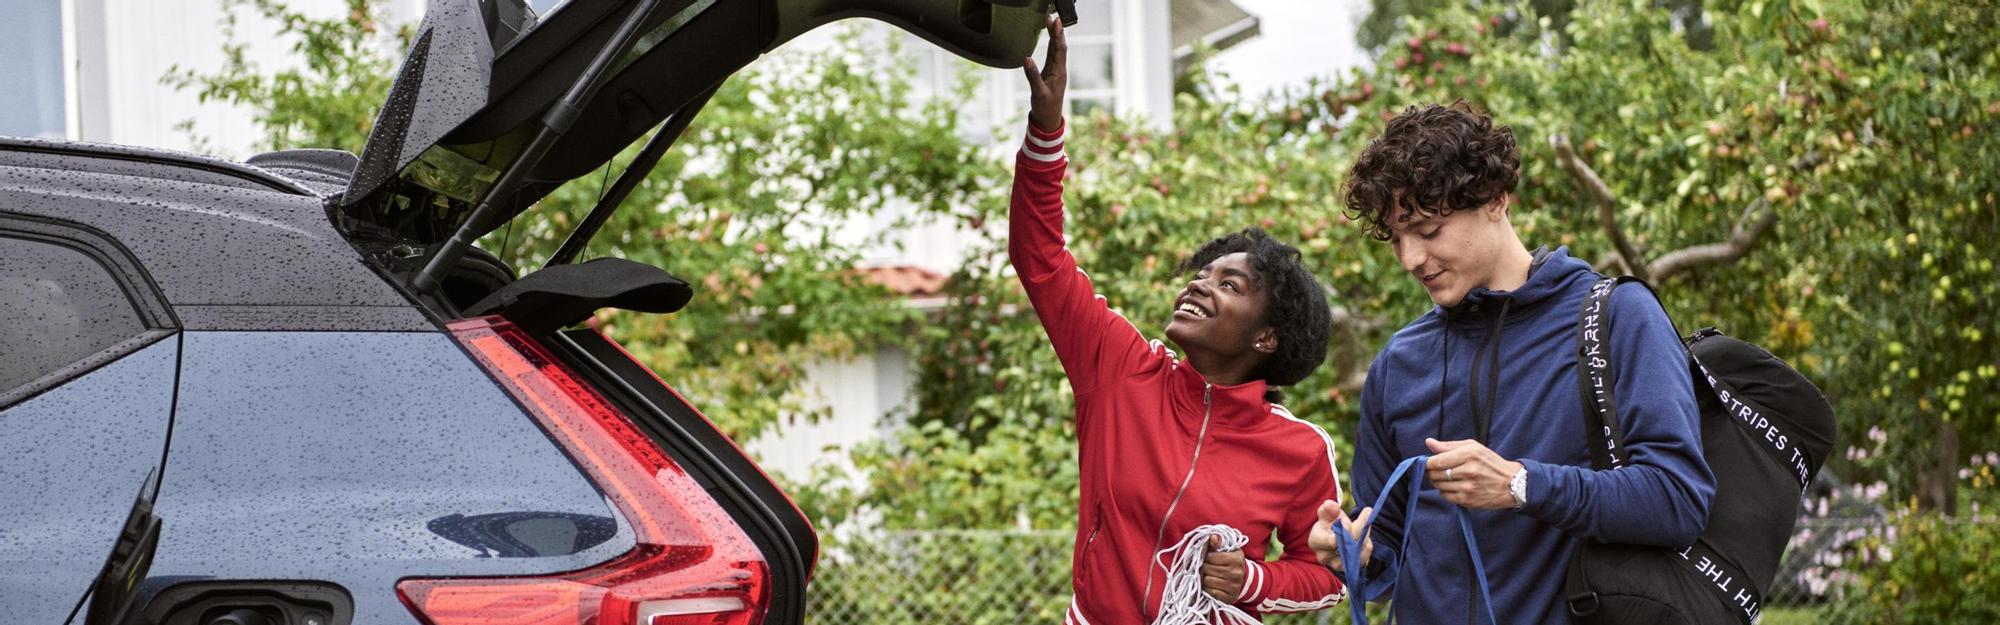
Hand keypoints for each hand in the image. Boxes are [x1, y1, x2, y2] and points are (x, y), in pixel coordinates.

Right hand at [1021, 16, 1066, 132]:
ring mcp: (1055, 71)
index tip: (1054, 21)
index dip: (1057, 35)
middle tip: (1052, 16)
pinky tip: (1049, 38)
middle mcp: (1059, 69)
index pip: (1059, 49)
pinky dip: (1051, 44)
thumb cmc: (1045, 108)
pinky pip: (1052, 55)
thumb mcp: (1038, 93)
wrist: (1048, 120)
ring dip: (1054, 36)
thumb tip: (1026, 59)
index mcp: (1059, 73)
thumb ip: (1033, 76)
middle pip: (1059, 46)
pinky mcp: (1050, 73)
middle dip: (1056, 31)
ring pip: (1056, 50)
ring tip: (1052, 21)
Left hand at [1200, 535, 1246, 601]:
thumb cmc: (1232, 562)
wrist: (1244, 579)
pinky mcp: (1229, 598)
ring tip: (1211, 575)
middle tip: (1209, 567)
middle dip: (1205, 567)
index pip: (1210, 557)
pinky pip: (1210, 592)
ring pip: (1207, 581)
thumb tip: (1213, 538)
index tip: (1210, 558)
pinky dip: (1208, 588)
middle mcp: (1236, 573)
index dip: (1207, 557)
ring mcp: (1233, 587)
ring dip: (1206, 578)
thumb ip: (1219, 542)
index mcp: (1236, 559)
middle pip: (1207, 569)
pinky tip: (1213, 584)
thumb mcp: (1228, 549)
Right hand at [1308, 500, 1373, 571]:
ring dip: (1364, 539)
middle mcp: (1323, 557)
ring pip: (1355, 554)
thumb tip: (1331, 505)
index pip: (1332, 541)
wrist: (1337, 536)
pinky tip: (1366, 539)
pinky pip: (1362, 560)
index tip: (1347, 519)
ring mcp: (1336, 565)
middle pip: (1346, 546)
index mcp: (1315, 541)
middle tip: (1366, 514)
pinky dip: (1367, 548)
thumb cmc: (1330, 524)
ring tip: (1366, 526)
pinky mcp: (1348, 569)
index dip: (1344, 529)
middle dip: (1357, 530)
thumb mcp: (1328, 514)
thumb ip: (1328, 509)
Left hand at [1425, 438, 1524, 509]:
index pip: (1436, 461)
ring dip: (1438, 482)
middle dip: (1431, 472)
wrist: (1511, 484)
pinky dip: (1446, 492)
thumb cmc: (1491, 463)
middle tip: (1436, 470)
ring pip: (1439, 486)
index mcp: (1468, 454)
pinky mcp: (1467, 500)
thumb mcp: (1473, 447)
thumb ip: (1449, 446)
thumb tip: (1428, 442)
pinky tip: (1455, 486)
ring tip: (1448, 478)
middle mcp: (1468, 471)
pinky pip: (1445, 496)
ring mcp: (1467, 487)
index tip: (1427, 463)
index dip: (1427, 463)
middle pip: (1435, 474)